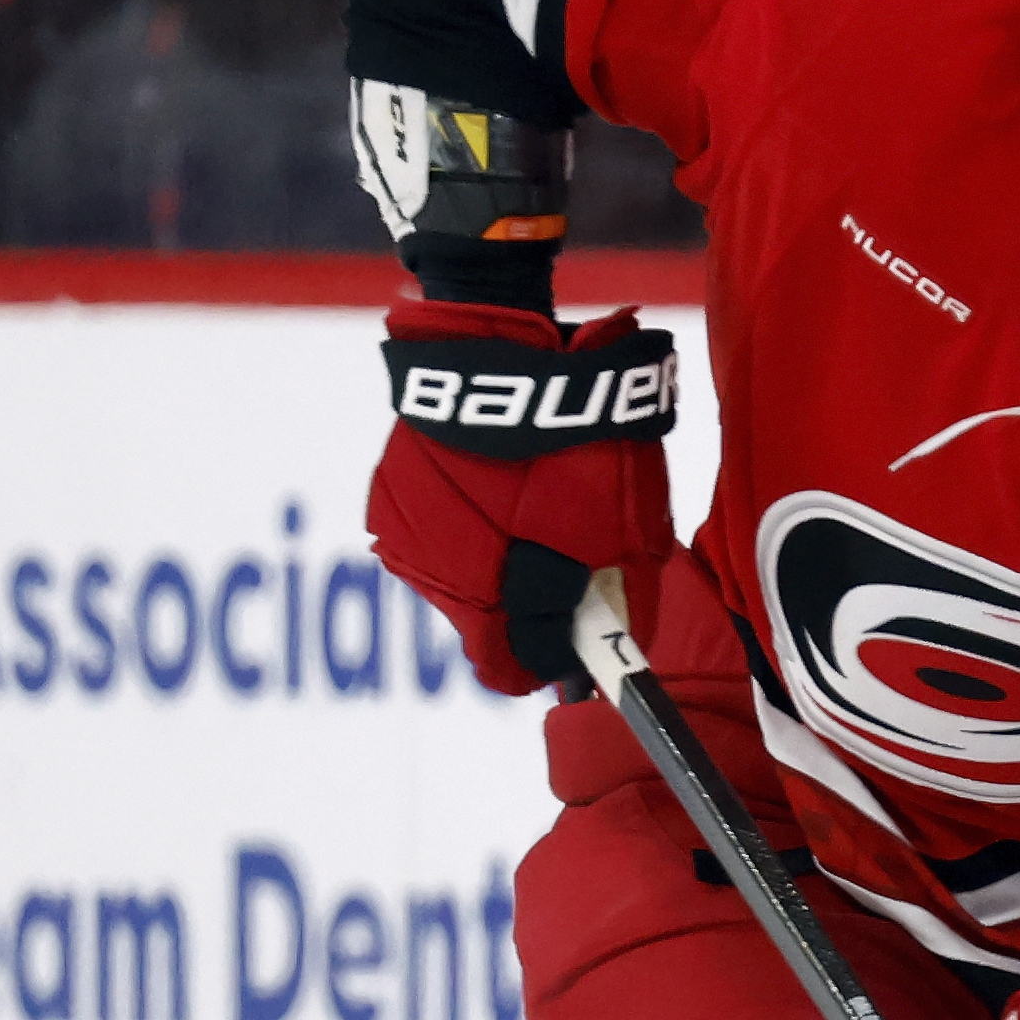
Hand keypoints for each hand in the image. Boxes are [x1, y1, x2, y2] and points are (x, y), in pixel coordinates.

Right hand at [367, 302, 684, 695]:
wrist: (505, 349)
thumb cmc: (578, 443)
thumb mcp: (629, 526)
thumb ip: (625, 593)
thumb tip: (627, 631)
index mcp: (494, 603)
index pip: (517, 671)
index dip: (555, 655)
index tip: (580, 634)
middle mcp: (438, 580)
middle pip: (485, 623)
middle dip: (525, 600)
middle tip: (562, 553)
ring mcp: (406, 534)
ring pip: (457, 572)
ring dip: (490, 553)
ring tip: (526, 496)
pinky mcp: (389, 489)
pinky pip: (432, 523)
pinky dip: (462, 510)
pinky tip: (492, 470)